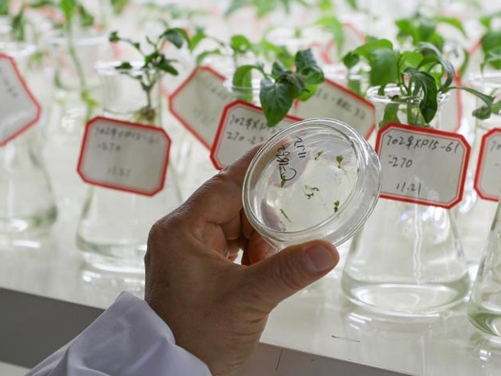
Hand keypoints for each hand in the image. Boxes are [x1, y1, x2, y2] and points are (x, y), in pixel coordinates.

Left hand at [144, 145, 339, 375]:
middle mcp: (182, 235)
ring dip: (260, 238)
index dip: (256, 165)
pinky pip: (233, 247)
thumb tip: (328, 251)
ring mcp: (189, 253)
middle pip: (231, 204)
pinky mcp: (199, 270)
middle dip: (264, 212)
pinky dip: (254, 252)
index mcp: (182, 230)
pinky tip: (269, 262)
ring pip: (235, 227)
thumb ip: (289, 271)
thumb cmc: (197, 337)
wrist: (173, 375)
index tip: (282, 147)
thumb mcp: (248, 300)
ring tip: (276, 252)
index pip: (224, 184)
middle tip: (297, 204)